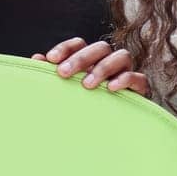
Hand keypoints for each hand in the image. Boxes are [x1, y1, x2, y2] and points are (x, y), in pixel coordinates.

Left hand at [33, 38, 148, 95]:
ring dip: (103, 68)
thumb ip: (53, 74)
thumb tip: (36, 59)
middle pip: (100, 47)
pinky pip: (138, 77)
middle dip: (81, 58)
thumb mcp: (66, 90)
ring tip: (87, 85)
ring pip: (122, 56)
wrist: (111, 131)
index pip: (79, 44)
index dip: (65, 48)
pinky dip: (125, 79)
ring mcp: (126, 73)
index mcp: (90, 60)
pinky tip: (110, 88)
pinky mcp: (140, 89)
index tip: (50, 59)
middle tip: (63, 74)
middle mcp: (109, 62)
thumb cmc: (83, 105)